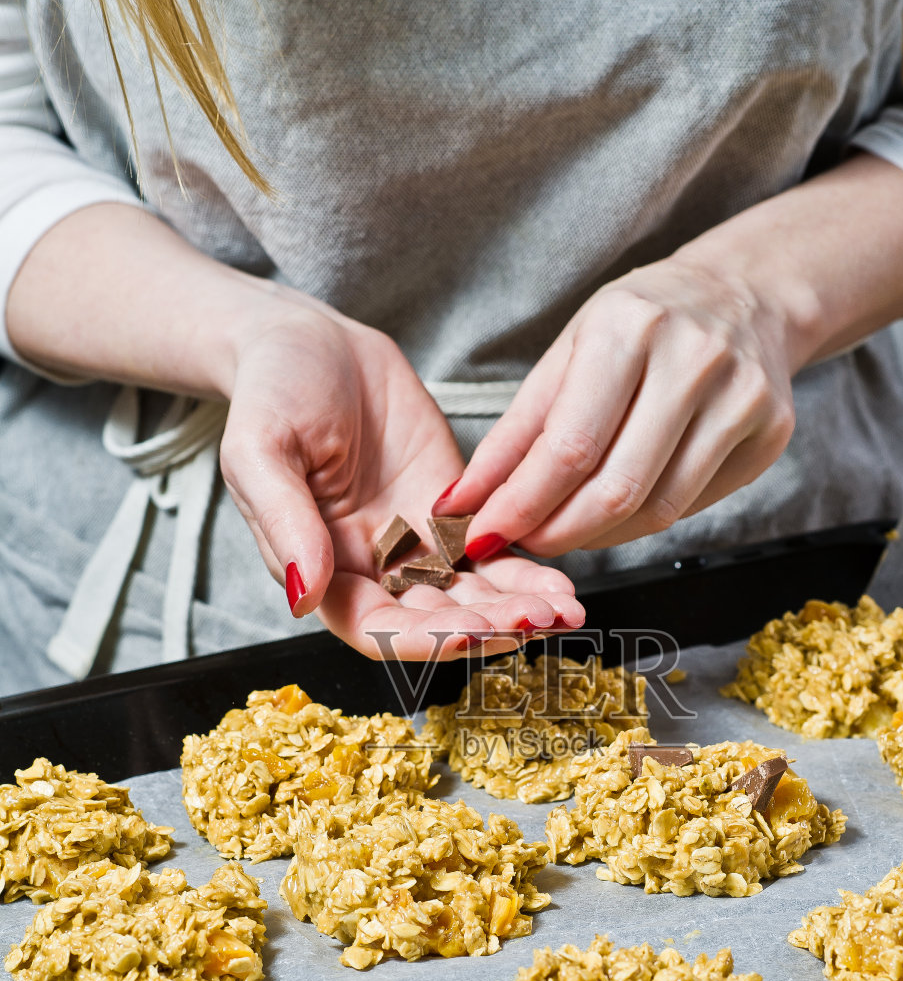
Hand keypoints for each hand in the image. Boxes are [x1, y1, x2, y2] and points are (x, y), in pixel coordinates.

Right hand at [220, 301, 583, 659]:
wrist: (311, 340)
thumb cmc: (271, 392)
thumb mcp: (260, 450)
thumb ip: (283, 524)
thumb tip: (303, 597)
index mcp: (323, 571)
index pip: (376, 629)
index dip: (422, 640)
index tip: (467, 634)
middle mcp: (374, 570)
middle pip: (437, 621)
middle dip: (487, 627)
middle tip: (537, 621)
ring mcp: (417, 543)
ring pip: (473, 595)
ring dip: (517, 609)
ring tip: (564, 611)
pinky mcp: (452, 512)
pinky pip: (494, 550)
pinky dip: (527, 571)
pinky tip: (561, 583)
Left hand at [434, 251, 796, 556]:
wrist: (744, 296)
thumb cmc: (642, 323)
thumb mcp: (569, 353)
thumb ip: (516, 433)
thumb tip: (462, 502)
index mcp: (630, 327)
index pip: (570, 447)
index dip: (522, 505)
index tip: (485, 534)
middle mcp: (694, 359)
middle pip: (616, 488)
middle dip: (558, 533)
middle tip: (524, 544)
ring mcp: (742, 398)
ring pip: (658, 509)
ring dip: (598, 536)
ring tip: (564, 530)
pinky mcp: (771, 434)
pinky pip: (691, 504)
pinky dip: (642, 521)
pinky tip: (616, 512)